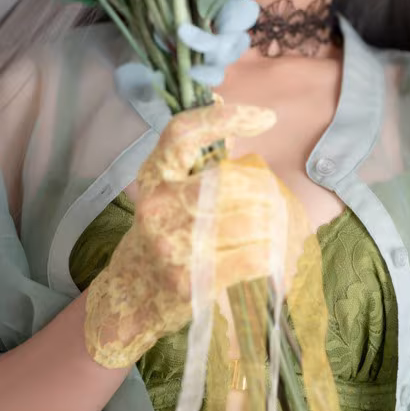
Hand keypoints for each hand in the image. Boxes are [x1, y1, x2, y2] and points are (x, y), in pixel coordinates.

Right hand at [83, 98, 309, 368]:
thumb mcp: (169, 189)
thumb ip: (199, 158)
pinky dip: (271, 252)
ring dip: (274, 221)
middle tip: (276, 196)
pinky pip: (252, 257)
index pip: (182, 132)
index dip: (223, 117)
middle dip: (264, 188)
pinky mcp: (192, 281)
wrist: (131, 296)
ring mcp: (173, 246)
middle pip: (230, 182)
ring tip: (278, 224)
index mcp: (153, 176)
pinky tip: (274, 251)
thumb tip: (238, 114)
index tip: (266, 117)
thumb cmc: (162, 233)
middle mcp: (158, 207)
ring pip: (249, 219)